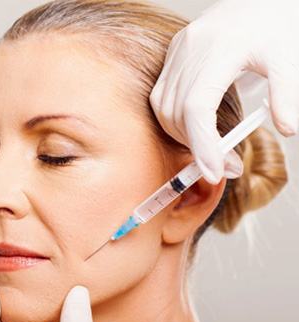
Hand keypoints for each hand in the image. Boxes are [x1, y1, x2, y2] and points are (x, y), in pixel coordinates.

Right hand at [149, 0, 298, 183]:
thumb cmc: (271, 23)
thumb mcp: (288, 57)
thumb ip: (286, 94)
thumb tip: (288, 130)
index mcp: (218, 50)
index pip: (197, 107)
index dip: (202, 144)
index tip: (216, 171)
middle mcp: (190, 51)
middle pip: (177, 113)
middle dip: (196, 147)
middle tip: (224, 167)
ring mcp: (176, 53)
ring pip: (164, 109)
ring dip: (183, 136)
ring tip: (211, 150)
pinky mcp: (172, 56)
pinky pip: (161, 98)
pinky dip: (174, 120)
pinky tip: (194, 129)